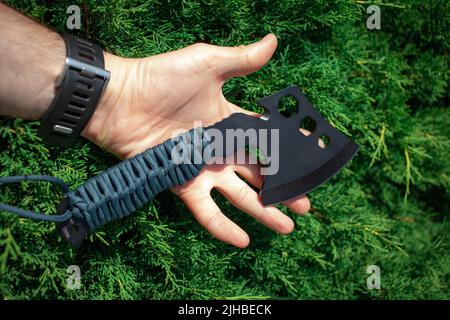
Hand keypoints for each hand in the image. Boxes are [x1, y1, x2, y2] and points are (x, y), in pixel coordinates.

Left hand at [84, 34, 309, 247]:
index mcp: (229, 121)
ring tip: (287, 227)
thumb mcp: (207, 63)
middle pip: (259, 172)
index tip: (314, 157)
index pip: (267, 137)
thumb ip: (241, 60)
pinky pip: (205, 210)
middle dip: (283, 188)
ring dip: (263, 212)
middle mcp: (219, 148)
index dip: (290, 147)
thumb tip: (273, 40)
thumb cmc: (161, 77)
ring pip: (239, 195)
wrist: (119, 98)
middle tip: (305, 205)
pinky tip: (243, 241)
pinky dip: (222, 226)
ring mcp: (202, 168)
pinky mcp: (181, 184)